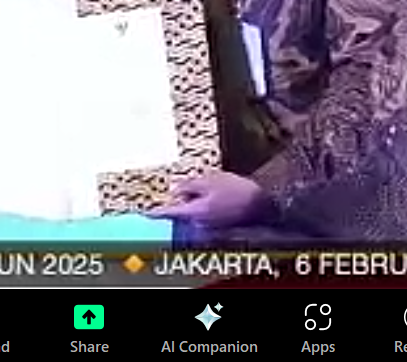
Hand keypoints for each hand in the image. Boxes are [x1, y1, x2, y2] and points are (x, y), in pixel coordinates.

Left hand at [144, 172, 269, 228]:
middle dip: (186, 198)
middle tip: (201, 185)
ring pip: (193, 211)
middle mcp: (199, 223)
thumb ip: (188, 186)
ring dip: (198, 200)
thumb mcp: (209, 180)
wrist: (261, 203)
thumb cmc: (236, 189)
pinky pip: (203, 214)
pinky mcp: (217, 224)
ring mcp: (208, 226)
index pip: (170, 213)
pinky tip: (220, 194)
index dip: (157, 212)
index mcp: (195, 212)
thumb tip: (174, 190)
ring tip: (216, 188)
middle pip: (182, 211)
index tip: (145, 213)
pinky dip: (206, 204)